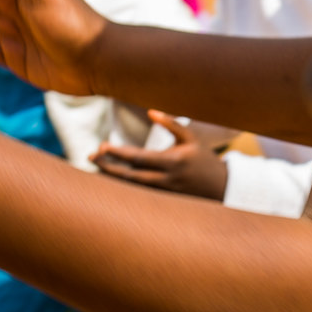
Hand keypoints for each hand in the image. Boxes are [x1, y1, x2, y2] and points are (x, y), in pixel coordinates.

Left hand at [94, 111, 230, 199]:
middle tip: (90, 157)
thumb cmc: (204, 158)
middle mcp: (165, 178)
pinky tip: (111, 178)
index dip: (117, 152)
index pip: (137, 157)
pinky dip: (122, 186)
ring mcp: (163, 192)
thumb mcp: (191, 138)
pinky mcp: (162, 199)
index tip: (101, 146)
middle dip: (108, 166)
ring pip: (130, 186)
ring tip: (96, 166)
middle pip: (129, 174)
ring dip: (112, 176)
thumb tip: (150, 111)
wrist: (221, 187)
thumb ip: (171, 124)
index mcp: (172, 161)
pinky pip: (137, 193)